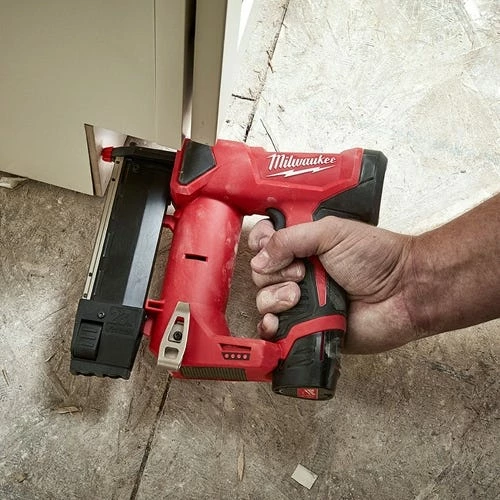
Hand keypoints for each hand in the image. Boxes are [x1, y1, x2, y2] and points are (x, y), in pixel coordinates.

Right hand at [249, 217, 416, 353]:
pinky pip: (276, 330)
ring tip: (298, 295)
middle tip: (301, 273)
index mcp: (303, 245)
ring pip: (264, 300)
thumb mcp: (331, 232)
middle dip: (272, 273)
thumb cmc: (377, 257)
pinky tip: (278, 320)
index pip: (264, 242)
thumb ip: (290, 238)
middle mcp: (299, 272)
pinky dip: (270, 326)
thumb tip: (259, 258)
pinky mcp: (307, 326)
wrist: (402, 291)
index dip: (260, 244)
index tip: (270, 247)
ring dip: (274, 297)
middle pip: (260, 273)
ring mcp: (302, 300)